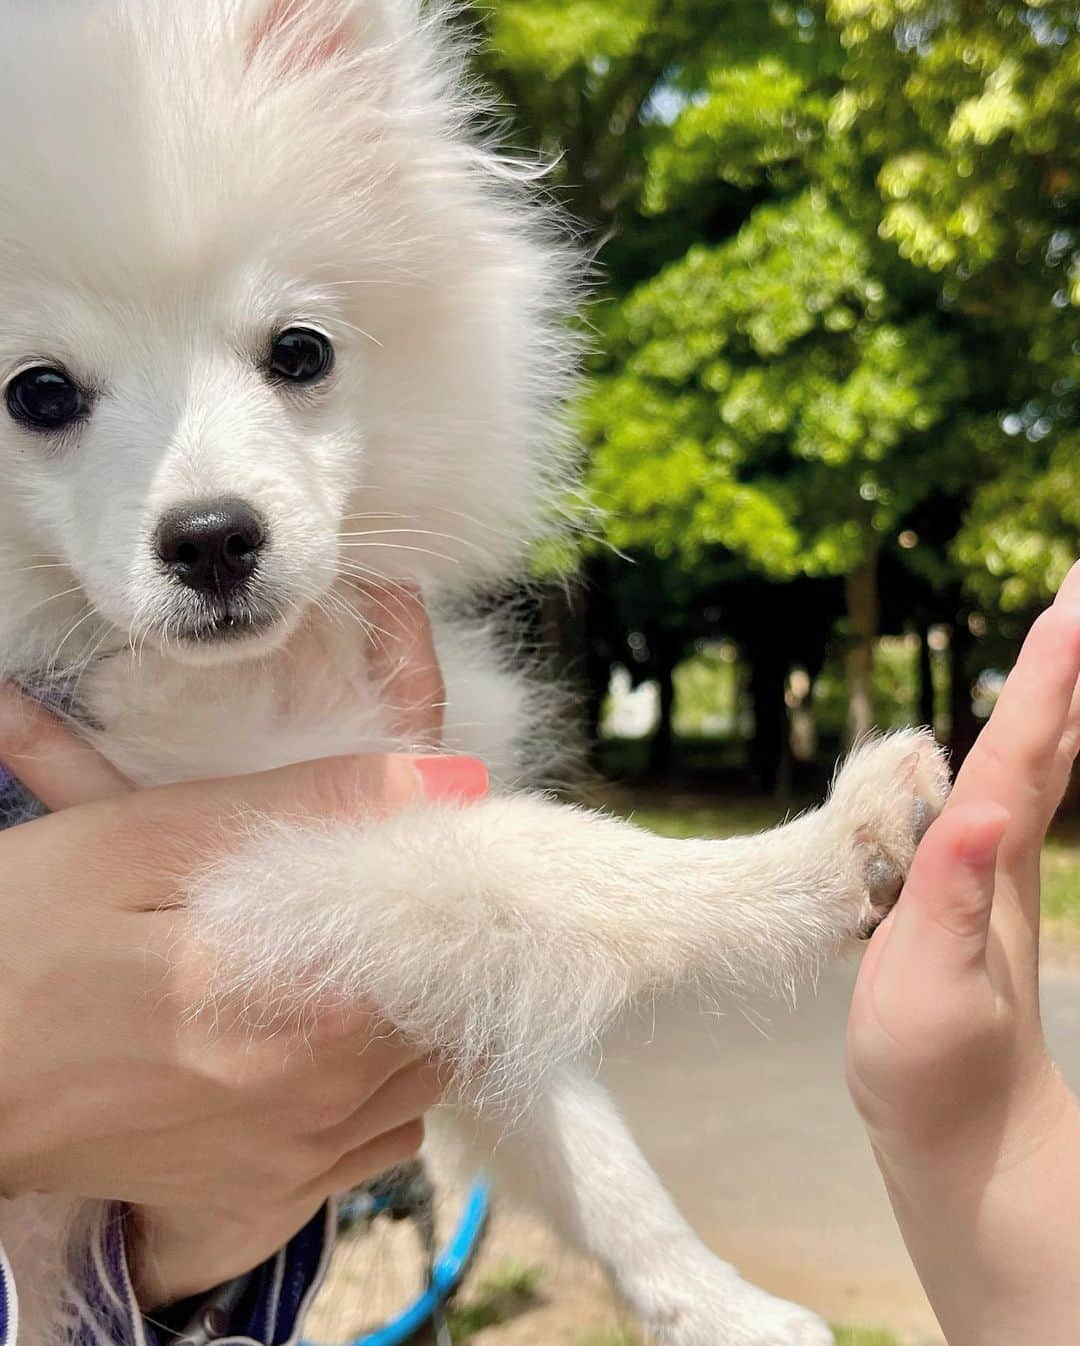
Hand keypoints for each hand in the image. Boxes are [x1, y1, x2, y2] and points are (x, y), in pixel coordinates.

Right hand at [0, 588, 484, 1306]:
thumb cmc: (25, 946)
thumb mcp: (144, 842)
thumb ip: (303, 808)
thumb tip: (447, 777)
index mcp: (306, 1013)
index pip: (460, 946)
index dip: (460, 882)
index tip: (438, 841)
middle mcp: (320, 1104)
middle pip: (455, 1010)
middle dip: (441, 944)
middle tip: (389, 889)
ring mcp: (298, 1162)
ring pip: (428, 1074)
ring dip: (416, 1013)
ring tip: (355, 959)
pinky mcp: (269, 1193)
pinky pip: (384, 1139)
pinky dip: (383, 1085)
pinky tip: (330, 1036)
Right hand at [846, 561, 1079, 1343]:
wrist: (964, 1126)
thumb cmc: (936, 1065)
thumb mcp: (930, 989)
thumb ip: (947, 903)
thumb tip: (974, 815)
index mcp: (989, 865)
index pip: (1022, 753)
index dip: (1048, 679)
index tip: (1076, 602)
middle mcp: (1002, 851)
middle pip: (1047, 736)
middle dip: (1069, 658)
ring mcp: (993, 868)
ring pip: (1038, 758)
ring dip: (1058, 687)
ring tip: (1069, 626)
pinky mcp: (972, 886)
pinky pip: (1010, 789)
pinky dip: (1027, 740)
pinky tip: (1024, 730)